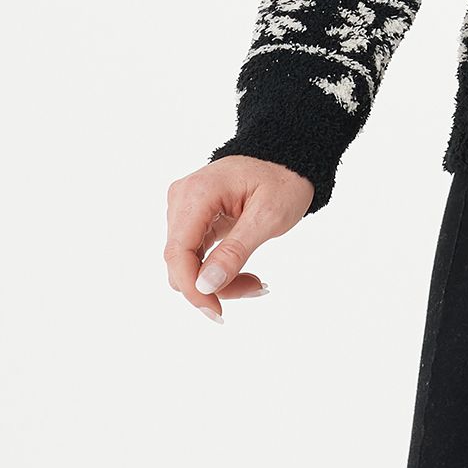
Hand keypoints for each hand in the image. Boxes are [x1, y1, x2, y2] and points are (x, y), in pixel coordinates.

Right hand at [164, 155, 314, 320]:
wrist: (289, 155)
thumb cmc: (284, 178)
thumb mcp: (269, 215)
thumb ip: (236, 250)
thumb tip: (203, 286)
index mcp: (196, 194)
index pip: (178, 253)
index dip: (192, 289)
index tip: (217, 312)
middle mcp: (182, 200)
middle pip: (182, 262)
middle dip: (213, 286)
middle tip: (256, 287)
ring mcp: (185, 209)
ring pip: (187, 264)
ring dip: (218, 281)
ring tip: (256, 282)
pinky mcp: (194, 219)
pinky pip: (196, 256)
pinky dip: (218, 271)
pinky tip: (245, 276)